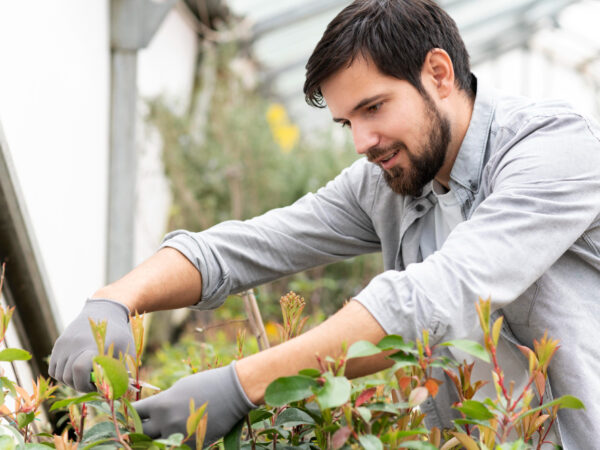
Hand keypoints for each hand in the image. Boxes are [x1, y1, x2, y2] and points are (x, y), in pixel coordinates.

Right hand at [49, 298, 133, 391]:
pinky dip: (62, 374)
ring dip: (71, 381)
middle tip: (94, 383)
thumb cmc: (119, 333)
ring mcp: (64, 344)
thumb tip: (117, 393)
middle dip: (81, 385)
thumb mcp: (126, 349)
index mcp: (93, 346)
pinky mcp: (58, 344)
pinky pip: (54, 368)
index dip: (87, 383)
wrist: (104, 309)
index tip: (98, 385)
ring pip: (59, 375)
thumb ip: (122, 371)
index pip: (79, 369)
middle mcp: (74, 345)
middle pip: (69, 376)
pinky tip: (76, 369)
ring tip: (86, 375)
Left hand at [134, 362, 255, 446]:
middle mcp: (166, 422)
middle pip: (141, 433)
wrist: (234, 391)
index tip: (136, 415)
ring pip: (156, 445)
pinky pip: (175, 448)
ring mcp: (178, 436)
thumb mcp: (180, 388)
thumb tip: (153, 412)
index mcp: (161, 404)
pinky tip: (180, 437)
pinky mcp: (192, 445)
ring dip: (157, 440)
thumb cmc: (207, 384)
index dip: (133, 415)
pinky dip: (175, 444)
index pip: (134, 413)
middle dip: (142, 431)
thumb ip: (163, 402)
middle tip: (146, 428)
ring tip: (164, 432)